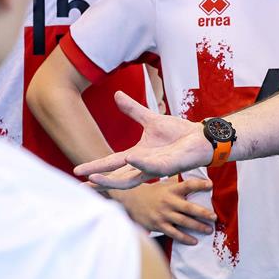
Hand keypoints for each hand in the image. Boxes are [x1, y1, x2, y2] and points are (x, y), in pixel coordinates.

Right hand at [74, 91, 211, 188]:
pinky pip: (154, 167)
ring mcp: (157, 168)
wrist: (201, 137)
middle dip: (100, 180)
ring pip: (132, 178)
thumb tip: (117, 95)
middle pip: (118, 177)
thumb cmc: (178, 133)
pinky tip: (129, 158)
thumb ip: (133, 110)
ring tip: (95, 177)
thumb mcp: (151, 119)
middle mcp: (144, 166)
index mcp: (138, 156)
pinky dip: (141, 163)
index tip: (78, 171)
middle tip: (82, 183)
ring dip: (113, 179)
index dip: (96, 167)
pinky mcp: (170, 166)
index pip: (112, 163)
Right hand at [114, 179, 215, 244]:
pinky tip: (194, 241)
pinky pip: (174, 233)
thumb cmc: (153, 193)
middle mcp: (168, 202)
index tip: (210, 185)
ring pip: (183, 222)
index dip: (199, 185)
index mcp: (171, 190)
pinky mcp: (158, 225)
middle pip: (188, 208)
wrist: (131, 200)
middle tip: (214, 217)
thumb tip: (199, 185)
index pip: (187, 185)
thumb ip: (179, 187)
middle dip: (203, 213)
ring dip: (198, 226)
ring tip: (209, 230)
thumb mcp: (165, 186)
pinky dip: (185, 238)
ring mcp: (163, 214)